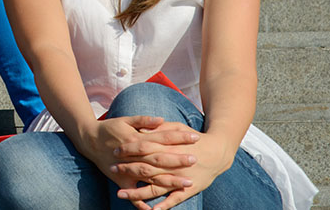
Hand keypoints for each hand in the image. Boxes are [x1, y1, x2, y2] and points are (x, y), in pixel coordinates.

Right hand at [77, 116, 191, 204]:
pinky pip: (133, 195)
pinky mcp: (121, 181)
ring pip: (152, 178)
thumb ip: (143, 120)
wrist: (89, 140)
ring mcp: (127, 170)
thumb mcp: (125, 120)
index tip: (195, 137)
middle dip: (178, 160)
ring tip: (188, 183)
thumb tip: (161, 119)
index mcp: (136, 138)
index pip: (161, 137)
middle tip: (195, 159)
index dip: (178, 137)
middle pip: (159, 158)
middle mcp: (133, 155)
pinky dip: (143, 203)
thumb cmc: (109, 128)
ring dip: (170, 181)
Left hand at [113, 127, 230, 209]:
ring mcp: (179, 178)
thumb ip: (158, 129)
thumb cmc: (193, 139)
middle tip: (111, 170)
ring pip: (155, 188)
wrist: (217, 152)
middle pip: (144, 169)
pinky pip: (174, 199)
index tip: (114, 153)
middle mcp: (171, 164)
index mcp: (167, 148)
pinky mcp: (188, 188)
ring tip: (121, 194)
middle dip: (126, 170)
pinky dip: (163, 205)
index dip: (128, 151)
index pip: (143, 149)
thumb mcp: (176, 128)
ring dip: (137, 192)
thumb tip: (139, 129)